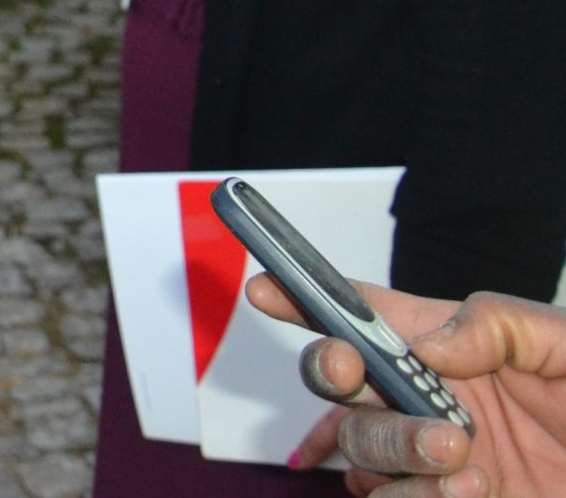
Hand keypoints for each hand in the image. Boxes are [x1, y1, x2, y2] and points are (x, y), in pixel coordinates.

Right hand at [248, 272, 565, 495]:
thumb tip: (425, 338)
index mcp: (457, 348)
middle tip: (354, 374)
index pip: (366, 314)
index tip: (264, 288)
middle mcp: (433, 403)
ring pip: (360, 452)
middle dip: (334, 376)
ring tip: (461, 457)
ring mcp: (437, 463)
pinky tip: (471, 490)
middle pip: (341, 384)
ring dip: (394, 450)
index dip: (306, 296)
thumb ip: (501, 323)